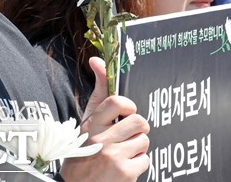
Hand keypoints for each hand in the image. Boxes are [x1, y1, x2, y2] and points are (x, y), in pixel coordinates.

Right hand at [59, 57, 149, 181]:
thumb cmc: (84, 148)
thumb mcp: (87, 120)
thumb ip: (98, 90)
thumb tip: (96, 59)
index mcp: (92, 123)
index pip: (118, 102)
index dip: (128, 106)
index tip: (125, 112)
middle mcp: (102, 139)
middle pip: (139, 122)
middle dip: (137, 129)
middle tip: (126, 134)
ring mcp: (114, 157)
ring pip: (144, 141)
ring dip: (137, 147)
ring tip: (122, 152)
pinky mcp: (126, 173)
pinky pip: (146, 160)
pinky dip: (138, 163)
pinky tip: (124, 166)